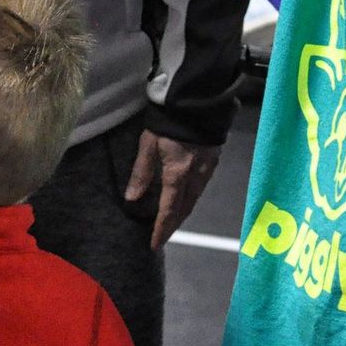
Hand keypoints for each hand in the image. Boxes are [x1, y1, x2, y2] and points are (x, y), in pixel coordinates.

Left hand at [126, 131, 220, 249]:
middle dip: (174, 225)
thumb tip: (132, 199)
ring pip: (195, 198)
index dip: (162, 228)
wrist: (196, 101)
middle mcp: (196, 176)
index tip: (155, 244)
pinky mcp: (214, 160)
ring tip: (172, 222)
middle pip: (185, 208)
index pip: (169, 209)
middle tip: (163, 237)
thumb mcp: (148, 145)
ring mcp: (208, 169)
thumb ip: (141, 172)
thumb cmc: (168, 121)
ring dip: (183, 213)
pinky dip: (191, 198)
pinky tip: (185, 199)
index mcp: (178, 173)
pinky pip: (202, 187)